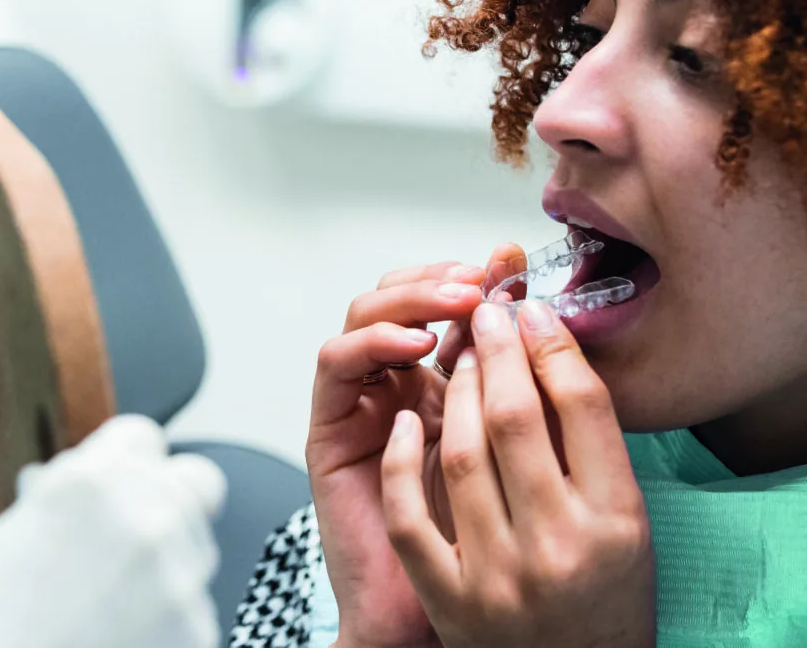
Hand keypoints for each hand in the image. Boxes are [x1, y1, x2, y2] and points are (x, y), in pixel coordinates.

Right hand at [0, 415, 226, 647]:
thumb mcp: (18, 524)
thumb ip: (70, 488)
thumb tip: (88, 470)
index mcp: (94, 482)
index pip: (145, 436)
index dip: (129, 460)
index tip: (122, 480)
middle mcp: (146, 518)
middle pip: (194, 482)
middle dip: (166, 501)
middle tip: (132, 537)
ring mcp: (177, 577)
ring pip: (197, 548)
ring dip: (167, 564)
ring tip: (112, 603)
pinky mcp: (196, 629)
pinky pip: (195, 607)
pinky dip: (168, 620)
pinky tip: (122, 635)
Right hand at [306, 249, 519, 647]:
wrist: (429, 615)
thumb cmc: (483, 541)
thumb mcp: (520, 452)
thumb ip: (523, 389)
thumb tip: (545, 314)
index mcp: (440, 380)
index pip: (445, 300)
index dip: (474, 274)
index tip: (512, 262)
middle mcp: (395, 382)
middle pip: (398, 296)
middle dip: (440, 277)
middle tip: (481, 280)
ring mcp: (361, 402)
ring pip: (362, 317)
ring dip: (408, 300)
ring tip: (455, 304)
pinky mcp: (329, 429)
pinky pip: (334, 369)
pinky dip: (369, 346)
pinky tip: (415, 350)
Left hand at [381, 300, 655, 647]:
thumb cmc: (601, 590)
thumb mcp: (622, 519)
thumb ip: (588, 443)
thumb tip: (545, 349)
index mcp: (615, 524)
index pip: (583, 406)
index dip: (551, 345)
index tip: (532, 311)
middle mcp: (558, 550)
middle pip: (517, 419)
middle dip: (498, 351)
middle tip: (488, 311)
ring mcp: (496, 578)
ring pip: (462, 456)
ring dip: (454, 394)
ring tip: (458, 357)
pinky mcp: (447, 598)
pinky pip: (409, 515)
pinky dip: (401, 461)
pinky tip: (407, 420)